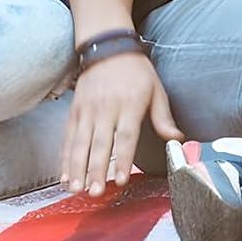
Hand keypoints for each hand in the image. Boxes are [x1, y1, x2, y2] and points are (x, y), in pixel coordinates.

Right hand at [60, 50, 181, 197]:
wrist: (108, 48)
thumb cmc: (137, 72)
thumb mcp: (156, 90)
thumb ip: (163, 117)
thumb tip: (177, 139)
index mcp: (129, 105)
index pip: (126, 137)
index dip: (123, 159)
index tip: (121, 179)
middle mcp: (106, 109)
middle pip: (100, 144)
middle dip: (97, 170)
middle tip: (95, 192)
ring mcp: (87, 111)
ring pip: (80, 143)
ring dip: (77, 168)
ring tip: (76, 189)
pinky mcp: (75, 111)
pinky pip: (69, 138)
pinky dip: (65, 158)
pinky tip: (64, 175)